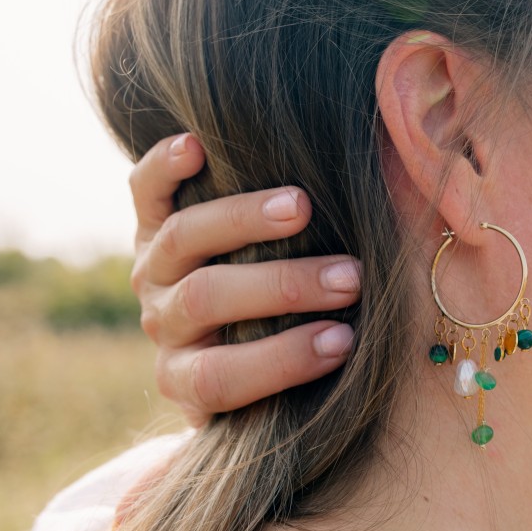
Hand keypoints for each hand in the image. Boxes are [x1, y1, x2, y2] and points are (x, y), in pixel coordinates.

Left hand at [129, 133, 359, 426]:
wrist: (228, 335)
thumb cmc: (284, 357)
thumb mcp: (292, 383)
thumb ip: (319, 361)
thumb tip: (386, 341)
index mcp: (188, 377)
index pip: (221, 377)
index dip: (281, 360)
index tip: (344, 343)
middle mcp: (165, 324)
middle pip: (206, 300)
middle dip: (282, 287)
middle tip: (349, 278)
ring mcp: (154, 272)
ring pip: (181, 241)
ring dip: (244, 221)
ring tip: (302, 208)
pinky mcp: (149, 224)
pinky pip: (145, 192)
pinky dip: (164, 167)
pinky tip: (195, 147)